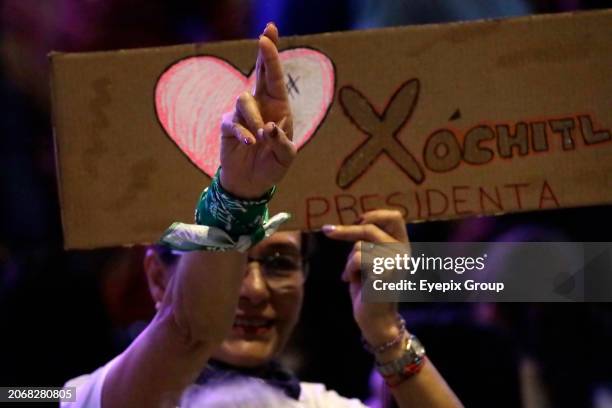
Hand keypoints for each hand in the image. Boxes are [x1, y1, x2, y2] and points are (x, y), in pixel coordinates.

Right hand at [220, 23, 294, 198]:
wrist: (251, 183)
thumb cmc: (272, 166)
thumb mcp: (285, 158)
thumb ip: (282, 143)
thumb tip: (271, 127)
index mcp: (278, 108)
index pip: (275, 78)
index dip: (272, 57)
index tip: (268, 36)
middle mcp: (260, 105)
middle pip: (260, 73)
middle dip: (265, 54)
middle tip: (266, 34)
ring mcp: (242, 114)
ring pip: (244, 100)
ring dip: (255, 119)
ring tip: (261, 139)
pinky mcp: (227, 125)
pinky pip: (232, 122)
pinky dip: (243, 132)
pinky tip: (250, 143)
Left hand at [323, 210, 408, 348]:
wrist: (376, 320)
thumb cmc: (369, 289)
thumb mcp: (370, 259)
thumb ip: (369, 242)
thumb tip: (353, 222)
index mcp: (402, 245)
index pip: (395, 216)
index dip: (374, 214)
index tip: (357, 220)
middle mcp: (403, 252)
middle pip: (370, 228)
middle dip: (346, 231)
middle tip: (327, 231)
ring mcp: (395, 262)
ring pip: (359, 246)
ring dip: (349, 261)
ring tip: (352, 275)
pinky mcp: (384, 273)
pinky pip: (357, 259)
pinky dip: (349, 270)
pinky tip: (352, 281)